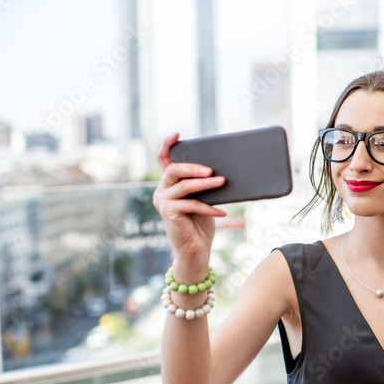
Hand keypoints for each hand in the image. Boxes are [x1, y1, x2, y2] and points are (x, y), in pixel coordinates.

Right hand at [153, 133, 226, 275]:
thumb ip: (203, 184)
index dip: (168, 145)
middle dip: (194, 167)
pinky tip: (223, 211)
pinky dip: (209, 207)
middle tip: (212, 170)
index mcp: (169, 183)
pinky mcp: (167, 212)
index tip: (178, 134)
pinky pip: (191, 204)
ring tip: (222, 182)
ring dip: (206, 184)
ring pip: (184, 186)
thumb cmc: (201, 223)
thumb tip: (219, 170)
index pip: (164, 159)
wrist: (195, 249)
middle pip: (174, 169)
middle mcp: (161, 190)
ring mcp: (162, 201)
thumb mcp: (203, 198)